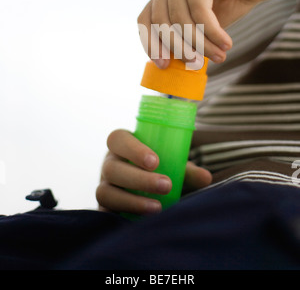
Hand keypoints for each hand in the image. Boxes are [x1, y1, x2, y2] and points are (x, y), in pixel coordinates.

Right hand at [96, 129, 211, 214]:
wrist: (143, 190)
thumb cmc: (159, 170)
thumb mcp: (172, 165)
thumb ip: (187, 170)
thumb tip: (206, 178)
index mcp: (122, 145)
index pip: (118, 139)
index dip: (133, 149)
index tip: (156, 161)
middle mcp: (109, 164)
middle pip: (112, 168)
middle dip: (139, 178)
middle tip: (166, 185)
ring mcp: (104, 186)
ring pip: (106, 192)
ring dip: (132, 201)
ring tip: (158, 208)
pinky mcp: (104, 207)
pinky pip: (105, 212)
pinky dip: (121, 217)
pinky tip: (141, 223)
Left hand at [138, 0, 277, 66]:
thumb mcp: (204, 20)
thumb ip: (187, 34)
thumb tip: (172, 63)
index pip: (145, 18)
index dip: (151, 43)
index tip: (164, 65)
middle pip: (161, 20)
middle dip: (179, 48)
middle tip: (195, 65)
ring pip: (180, 18)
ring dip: (200, 43)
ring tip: (219, 57)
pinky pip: (199, 11)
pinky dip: (212, 32)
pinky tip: (226, 43)